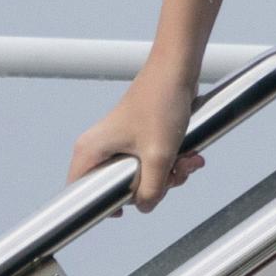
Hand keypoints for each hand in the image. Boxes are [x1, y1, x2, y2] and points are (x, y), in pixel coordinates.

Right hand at [70, 69, 204, 213]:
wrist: (179, 68)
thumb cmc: (162, 104)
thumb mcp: (159, 156)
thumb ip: (150, 190)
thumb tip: (145, 207)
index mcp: (90, 152)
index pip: (83, 194)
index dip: (108, 204)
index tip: (133, 202)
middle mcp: (100, 147)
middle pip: (120, 185)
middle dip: (153, 184)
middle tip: (175, 175)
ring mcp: (120, 141)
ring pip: (141, 173)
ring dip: (169, 172)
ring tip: (190, 160)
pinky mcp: (139, 134)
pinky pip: (152, 158)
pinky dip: (172, 159)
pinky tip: (192, 154)